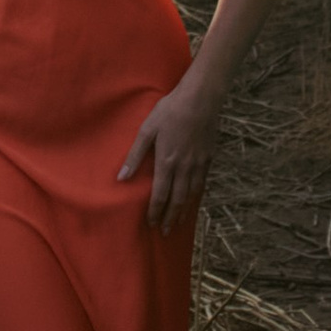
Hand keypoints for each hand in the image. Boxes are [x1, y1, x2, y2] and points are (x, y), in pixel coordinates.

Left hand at [118, 76, 219, 235]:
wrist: (201, 99)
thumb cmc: (170, 111)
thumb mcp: (147, 130)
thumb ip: (135, 155)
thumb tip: (121, 177)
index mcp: (167, 162)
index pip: (160, 195)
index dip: (155, 211)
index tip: (151, 224)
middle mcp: (184, 167)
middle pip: (178, 200)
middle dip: (171, 217)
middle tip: (166, 232)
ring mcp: (199, 164)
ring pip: (192, 195)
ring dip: (185, 211)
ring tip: (179, 222)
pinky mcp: (209, 158)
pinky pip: (203, 183)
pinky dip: (197, 196)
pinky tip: (193, 200)